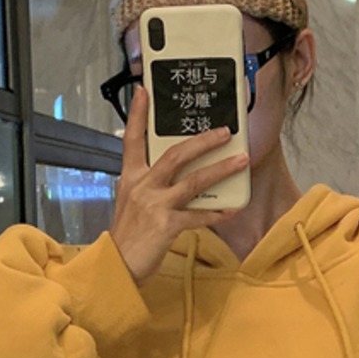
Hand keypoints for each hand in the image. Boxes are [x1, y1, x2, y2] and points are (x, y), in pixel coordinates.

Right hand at [110, 86, 248, 285]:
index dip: (138, 114)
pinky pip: (199, 216)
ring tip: (241, 160)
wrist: (117, 267)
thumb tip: (176, 176)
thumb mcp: (131, 204)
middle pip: (175, 155)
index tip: (144, 91)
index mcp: (130, 179)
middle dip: (203, 140)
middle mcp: (142, 187)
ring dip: (221, 169)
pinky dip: (217, 212)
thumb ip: (149, 186)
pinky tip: (232, 208)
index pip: (133, 140)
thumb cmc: (128, 237)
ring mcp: (154, 205)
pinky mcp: (166, 225)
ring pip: (193, 181)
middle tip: (225, 131)